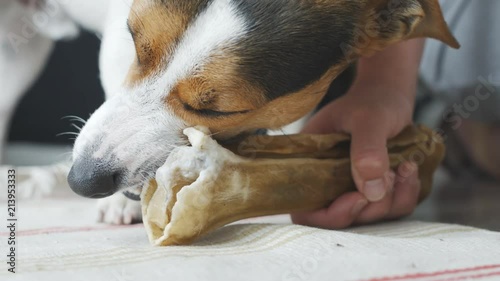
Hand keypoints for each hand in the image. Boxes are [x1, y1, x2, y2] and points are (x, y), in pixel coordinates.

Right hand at [291, 83, 420, 228]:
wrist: (391, 95)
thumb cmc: (373, 101)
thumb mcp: (370, 118)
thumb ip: (367, 150)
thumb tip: (372, 191)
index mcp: (310, 164)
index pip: (305, 210)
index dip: (329, 214)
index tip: (358, 197)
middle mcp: (327, 181)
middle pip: (340, 219)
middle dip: (370, 206)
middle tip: (389, 175)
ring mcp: (350, 187)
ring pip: (369, 216)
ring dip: (392, 199)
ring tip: (404, 167)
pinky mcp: (374, 189)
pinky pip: (391, 209)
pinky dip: (406, 195)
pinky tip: (410, 169)